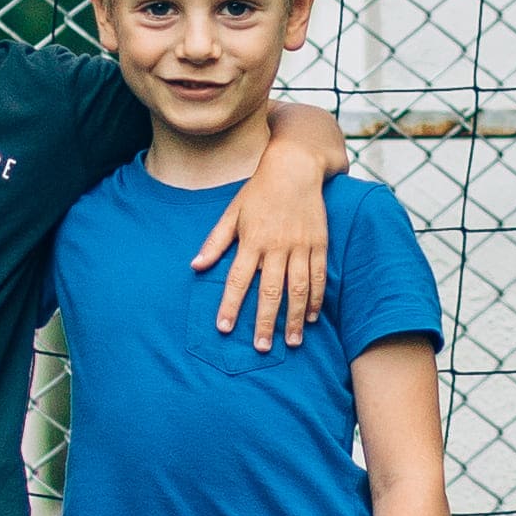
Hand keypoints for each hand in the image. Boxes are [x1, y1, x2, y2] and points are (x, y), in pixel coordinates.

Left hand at [199, 137, 333, 347]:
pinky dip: (315, 298)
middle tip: (262, 348)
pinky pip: (318, 276)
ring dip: (295, 317)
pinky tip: (311, 317)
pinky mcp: (319, 243)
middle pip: (270, 290)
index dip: (230, 304)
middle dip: (265, 321)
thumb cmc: (258, 191)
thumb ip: (215, 242)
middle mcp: (277, 245)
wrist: (295, 167)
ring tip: (292, 342)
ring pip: (298, 288)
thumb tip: (195, 266)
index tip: (224, 328)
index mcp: (252, 239)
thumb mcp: (232, 212)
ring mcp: (301, 245)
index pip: (237, 279)